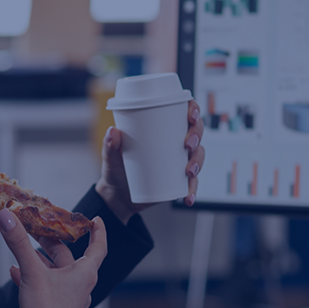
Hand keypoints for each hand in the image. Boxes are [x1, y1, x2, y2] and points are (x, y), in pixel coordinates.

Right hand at [0, 208, 106, 307]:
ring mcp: (69, 299)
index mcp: (84, 274)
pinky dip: (34, 277)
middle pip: (70, 257)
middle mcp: (81, 286)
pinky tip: (15, 273)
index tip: (95, 219)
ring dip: (40, 259)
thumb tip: (7, 216)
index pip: (99, 246)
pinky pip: (47, 286)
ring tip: (23, 250)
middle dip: (53, 242)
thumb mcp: (31, 272)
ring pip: (56, 272)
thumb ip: (19, 242)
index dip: (98, 231)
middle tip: (40, 228)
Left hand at [95, 100, 204, 223]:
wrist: (118, 195)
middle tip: (188, 145)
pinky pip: (192, 183)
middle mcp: (174, 141)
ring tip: (189, 172)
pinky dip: (192, 190)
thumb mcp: (111, 157)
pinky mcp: (180, 180)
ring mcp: (179, 161)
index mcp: (161, 127)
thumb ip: (109, 145)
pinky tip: (188, 198)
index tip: (190, 115)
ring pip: (198, 155)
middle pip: (196, 131)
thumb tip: (112, 132)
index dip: (193, 109)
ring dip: (198, 162)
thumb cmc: (117, 169)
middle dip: (197, 135)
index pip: (183, 111)